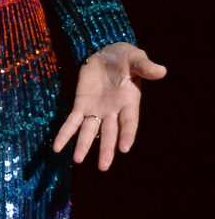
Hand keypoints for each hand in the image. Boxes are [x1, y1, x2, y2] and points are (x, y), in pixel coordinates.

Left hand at [52, 42, 166, 170]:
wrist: (106, 52)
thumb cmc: (125, 57)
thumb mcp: (135, 58)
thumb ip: (145, 66)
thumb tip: (161, 71)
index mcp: (129, 102)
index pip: (129, 122)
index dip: (127, 135)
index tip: (124, 148)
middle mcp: (113, 111)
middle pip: (110, 133)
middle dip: (106, 149)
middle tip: (103, 166)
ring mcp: (96, 110)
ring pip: (89, 131)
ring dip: (83, 145)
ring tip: (77, 160)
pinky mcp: (81, 106)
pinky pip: (71, 122)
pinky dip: (64, 134)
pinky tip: (56, 147)